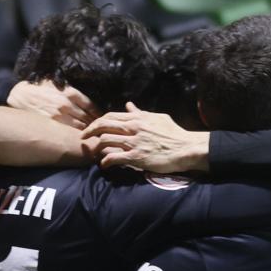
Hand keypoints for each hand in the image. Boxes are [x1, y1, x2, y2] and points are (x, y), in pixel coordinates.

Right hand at [7, 80, 99, 129]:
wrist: (20, 95)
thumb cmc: (40, 87)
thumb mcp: (58, 83)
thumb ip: (72, 89)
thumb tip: (86, 98)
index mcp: (70, 93)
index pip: (91, 106)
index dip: (98, 114)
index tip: (101, 118)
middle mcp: (66, 105)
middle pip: (88, 118)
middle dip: (95, 124)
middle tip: (99, 129)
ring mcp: (59, 116)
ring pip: (79, 127)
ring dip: (87, 131)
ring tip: (91, 135)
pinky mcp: (52, 124)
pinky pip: (68, 132)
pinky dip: (75, 135)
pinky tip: (78, 137)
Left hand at [80, 103, 209, 172]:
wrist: (186, 148)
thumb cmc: (174, 133)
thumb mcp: (157, 118)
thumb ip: (141, 112)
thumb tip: (128, 105)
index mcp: (138, 118)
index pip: (110, 116)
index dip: (97, 121)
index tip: (92, 128)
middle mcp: (133, 128)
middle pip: (103, 126)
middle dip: (90, 131)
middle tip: (84, 138)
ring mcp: (134, 142)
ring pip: (105, 141)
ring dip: (96, 148)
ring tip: (93, 153)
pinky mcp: (136, 157)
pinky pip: (114, 158)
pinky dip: (105, 162)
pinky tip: (104, 165)